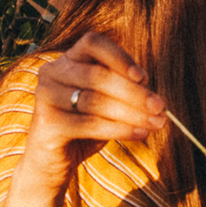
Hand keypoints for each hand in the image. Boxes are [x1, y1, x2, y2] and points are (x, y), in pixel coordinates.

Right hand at [22, 30, 166, 175]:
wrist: (50, 163)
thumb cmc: (82, 129)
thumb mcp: (105, 105)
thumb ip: (124, 92)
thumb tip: (153, 96)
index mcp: (68, 60)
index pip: (92, 43)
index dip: (119, 57)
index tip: (143, 77)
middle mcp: (52, 72)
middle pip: (98, 75)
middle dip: (134, 93)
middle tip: (160, 108)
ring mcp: (45, 95)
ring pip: (95, 101)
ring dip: (131, 113)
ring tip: (155, 124)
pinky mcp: (46, 122)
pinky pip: (89, 124)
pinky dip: (119, 129)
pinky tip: (139, 134)